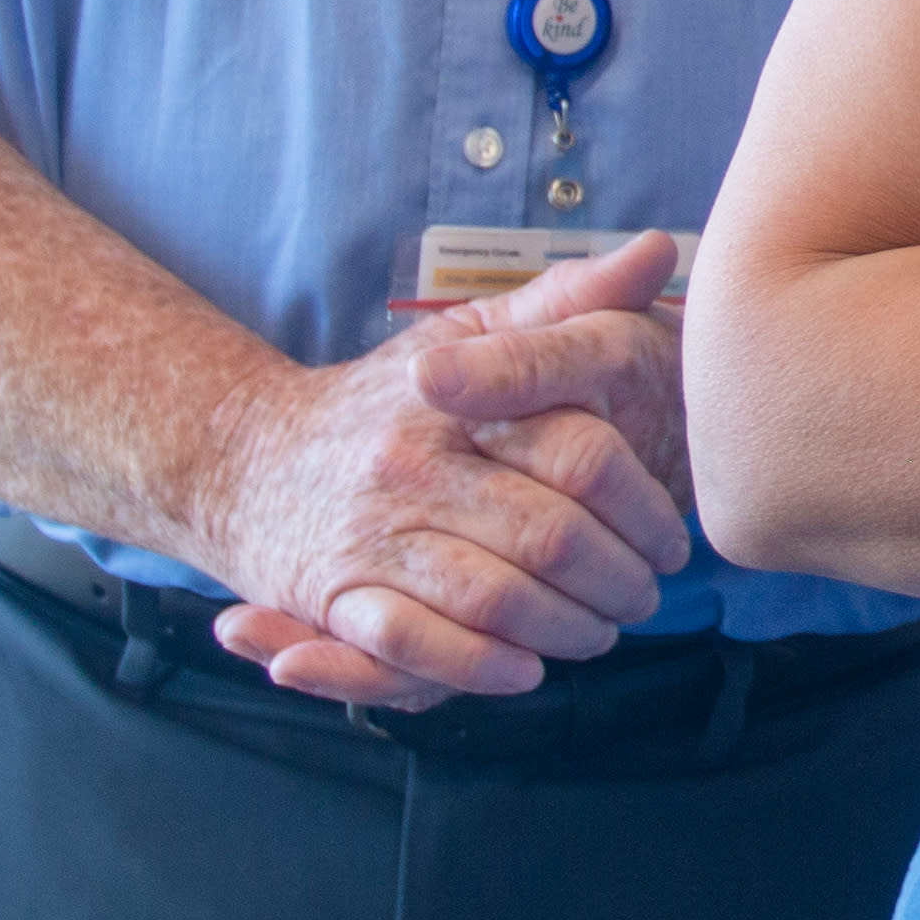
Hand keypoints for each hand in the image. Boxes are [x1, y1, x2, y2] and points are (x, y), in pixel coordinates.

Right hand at [200, 233, 694, 705]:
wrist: (246, 461)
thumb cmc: (386, 401)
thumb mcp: (470, 333)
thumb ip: (566, 298)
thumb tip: (658, 251)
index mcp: (456, 397)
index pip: (579, 452)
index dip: (643, 504)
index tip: (674, 536)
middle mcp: (410, 465)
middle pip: (548, 537)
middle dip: (617, 579)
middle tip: (647, 596)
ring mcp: (369, 535)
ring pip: (494, 598)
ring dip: (565, 629)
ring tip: (601, 632)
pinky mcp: (333, 597)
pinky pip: (413, 646)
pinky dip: (479, 666)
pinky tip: (524, 667)